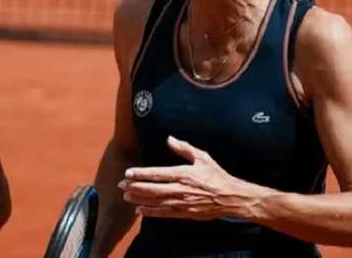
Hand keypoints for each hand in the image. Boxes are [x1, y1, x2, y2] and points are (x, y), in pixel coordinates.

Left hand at [119, 136, 268, 220]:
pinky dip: (150, 212)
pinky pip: (163, 213)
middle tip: (121, 185)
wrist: (230, 198)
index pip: (156, 174)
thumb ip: (184, 148)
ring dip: (139, 199)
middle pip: (151, 189)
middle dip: (134, 187)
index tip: (128, 173)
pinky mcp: (184, 213)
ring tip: (126, 197)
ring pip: (155, 201)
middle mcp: (180, 189)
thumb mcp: (203, 157)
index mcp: (183, 174)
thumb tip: (169, 139)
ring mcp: (181, 202)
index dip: (140, 174)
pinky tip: (140, 210)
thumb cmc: (217, 176)